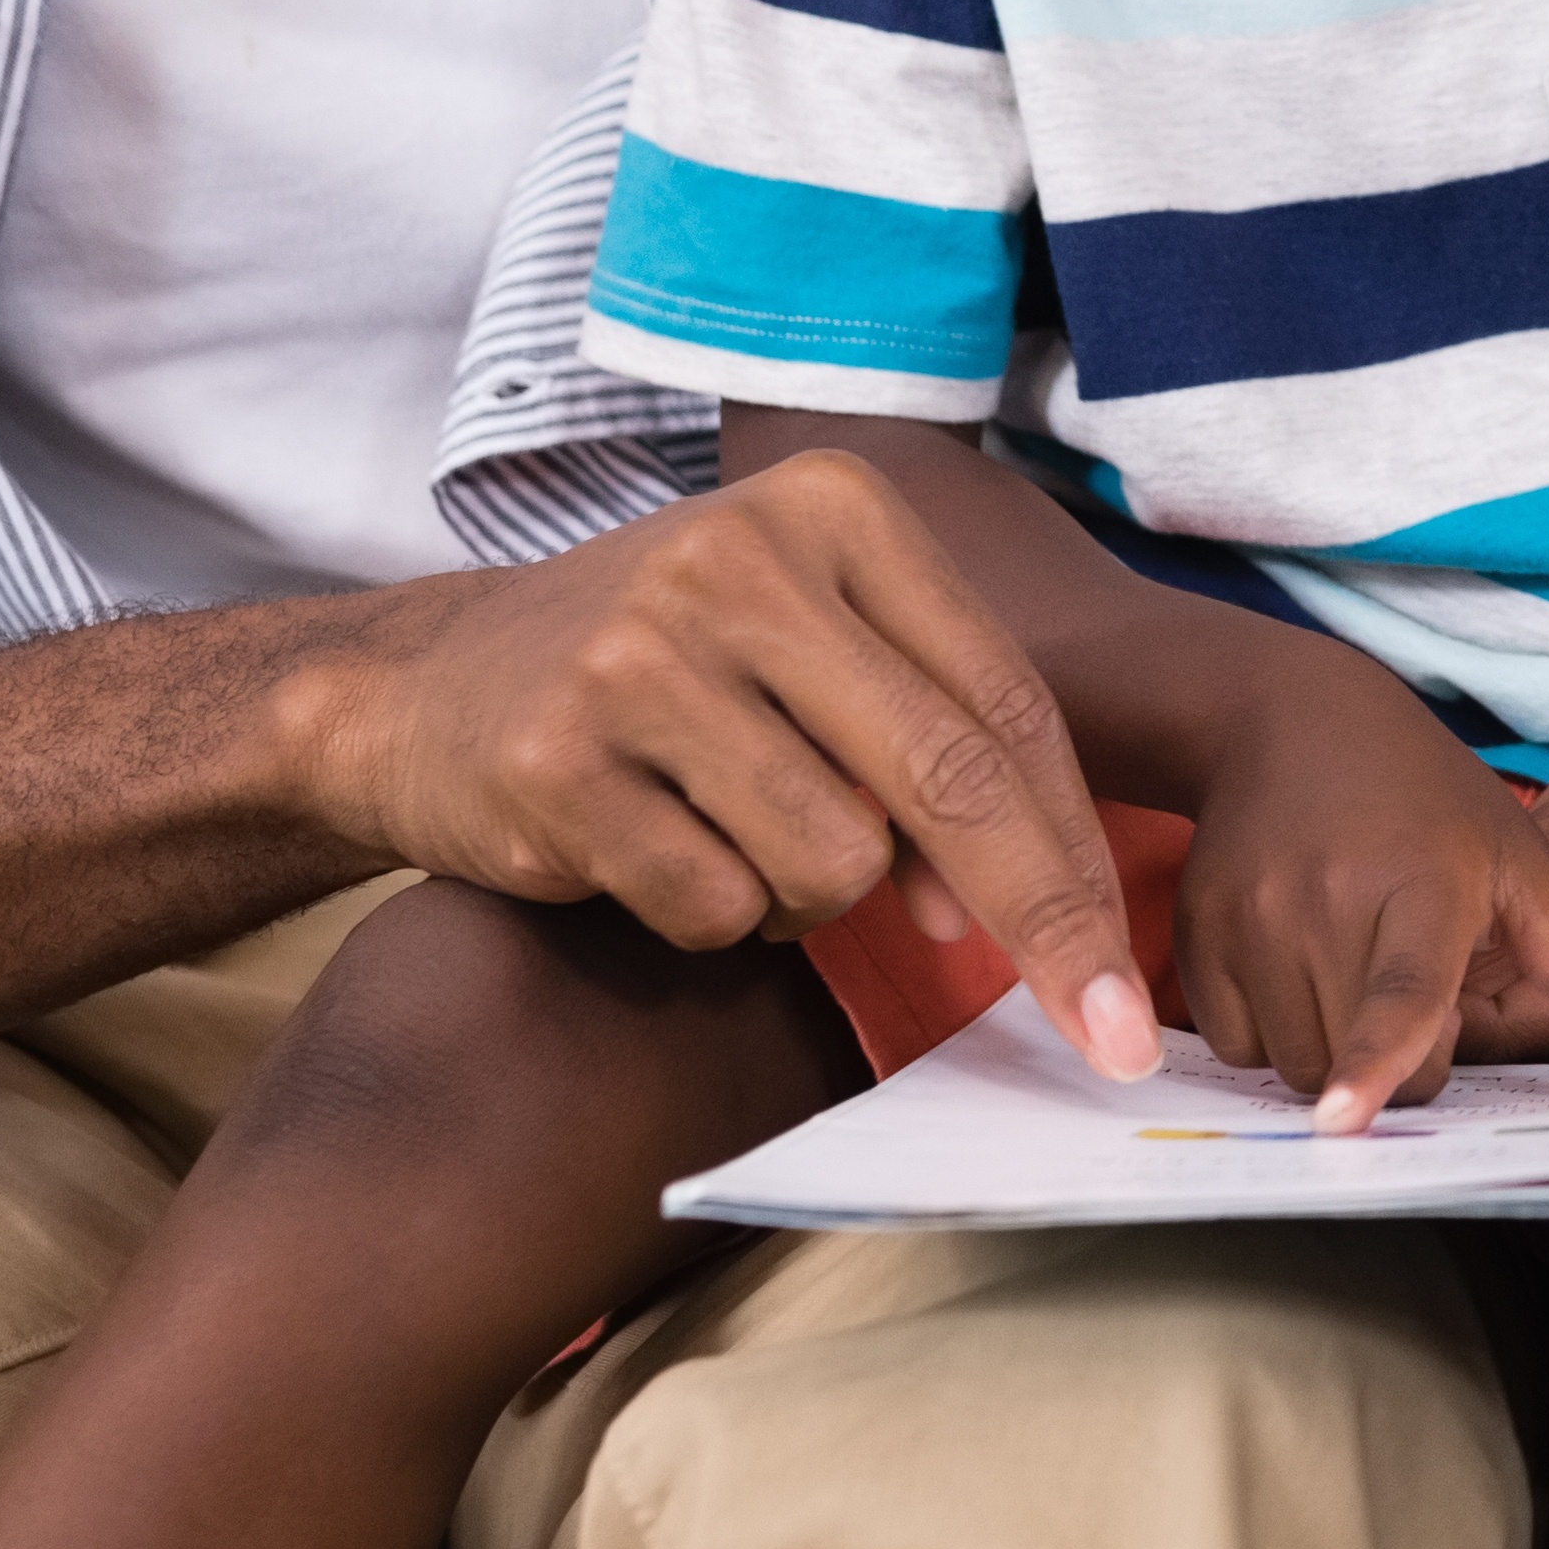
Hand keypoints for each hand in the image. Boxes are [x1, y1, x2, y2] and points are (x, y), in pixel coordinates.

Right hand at [275, 448, 1157, 1070]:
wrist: (418, 688)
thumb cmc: (660, 672)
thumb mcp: (805, 640)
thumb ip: (929, 733)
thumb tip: (1017, 909)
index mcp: (832, 509)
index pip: (1003, 702)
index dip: (1078, 853)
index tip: (1130, 978)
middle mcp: (739, 559)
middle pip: (948, 781)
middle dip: (1040, 926)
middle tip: (1106, 1038)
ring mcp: (639, 656)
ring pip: (835, 861)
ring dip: (802, 898)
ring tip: (725, 832)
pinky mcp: (558, 760)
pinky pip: (716, 905)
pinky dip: (708, 917)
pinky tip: (648, 849)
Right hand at [1167, 665, 1548, 1130]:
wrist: (1290, 722)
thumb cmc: (1427, 802)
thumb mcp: (1522, 862)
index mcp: (1422, 887)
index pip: (1398, 993)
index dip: (1375, 1062)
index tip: (1345, 1119)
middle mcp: (1324, 901)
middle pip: (1347, 1059)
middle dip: (1392, 1067)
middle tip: (1415, 996)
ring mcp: (1249, 917)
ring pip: (1289, 1063)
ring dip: (1330, 1055)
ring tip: (1358, 975)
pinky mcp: (1196, 931)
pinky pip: (1231, 1043)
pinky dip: (1270, 1034)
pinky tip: (1301, 971)